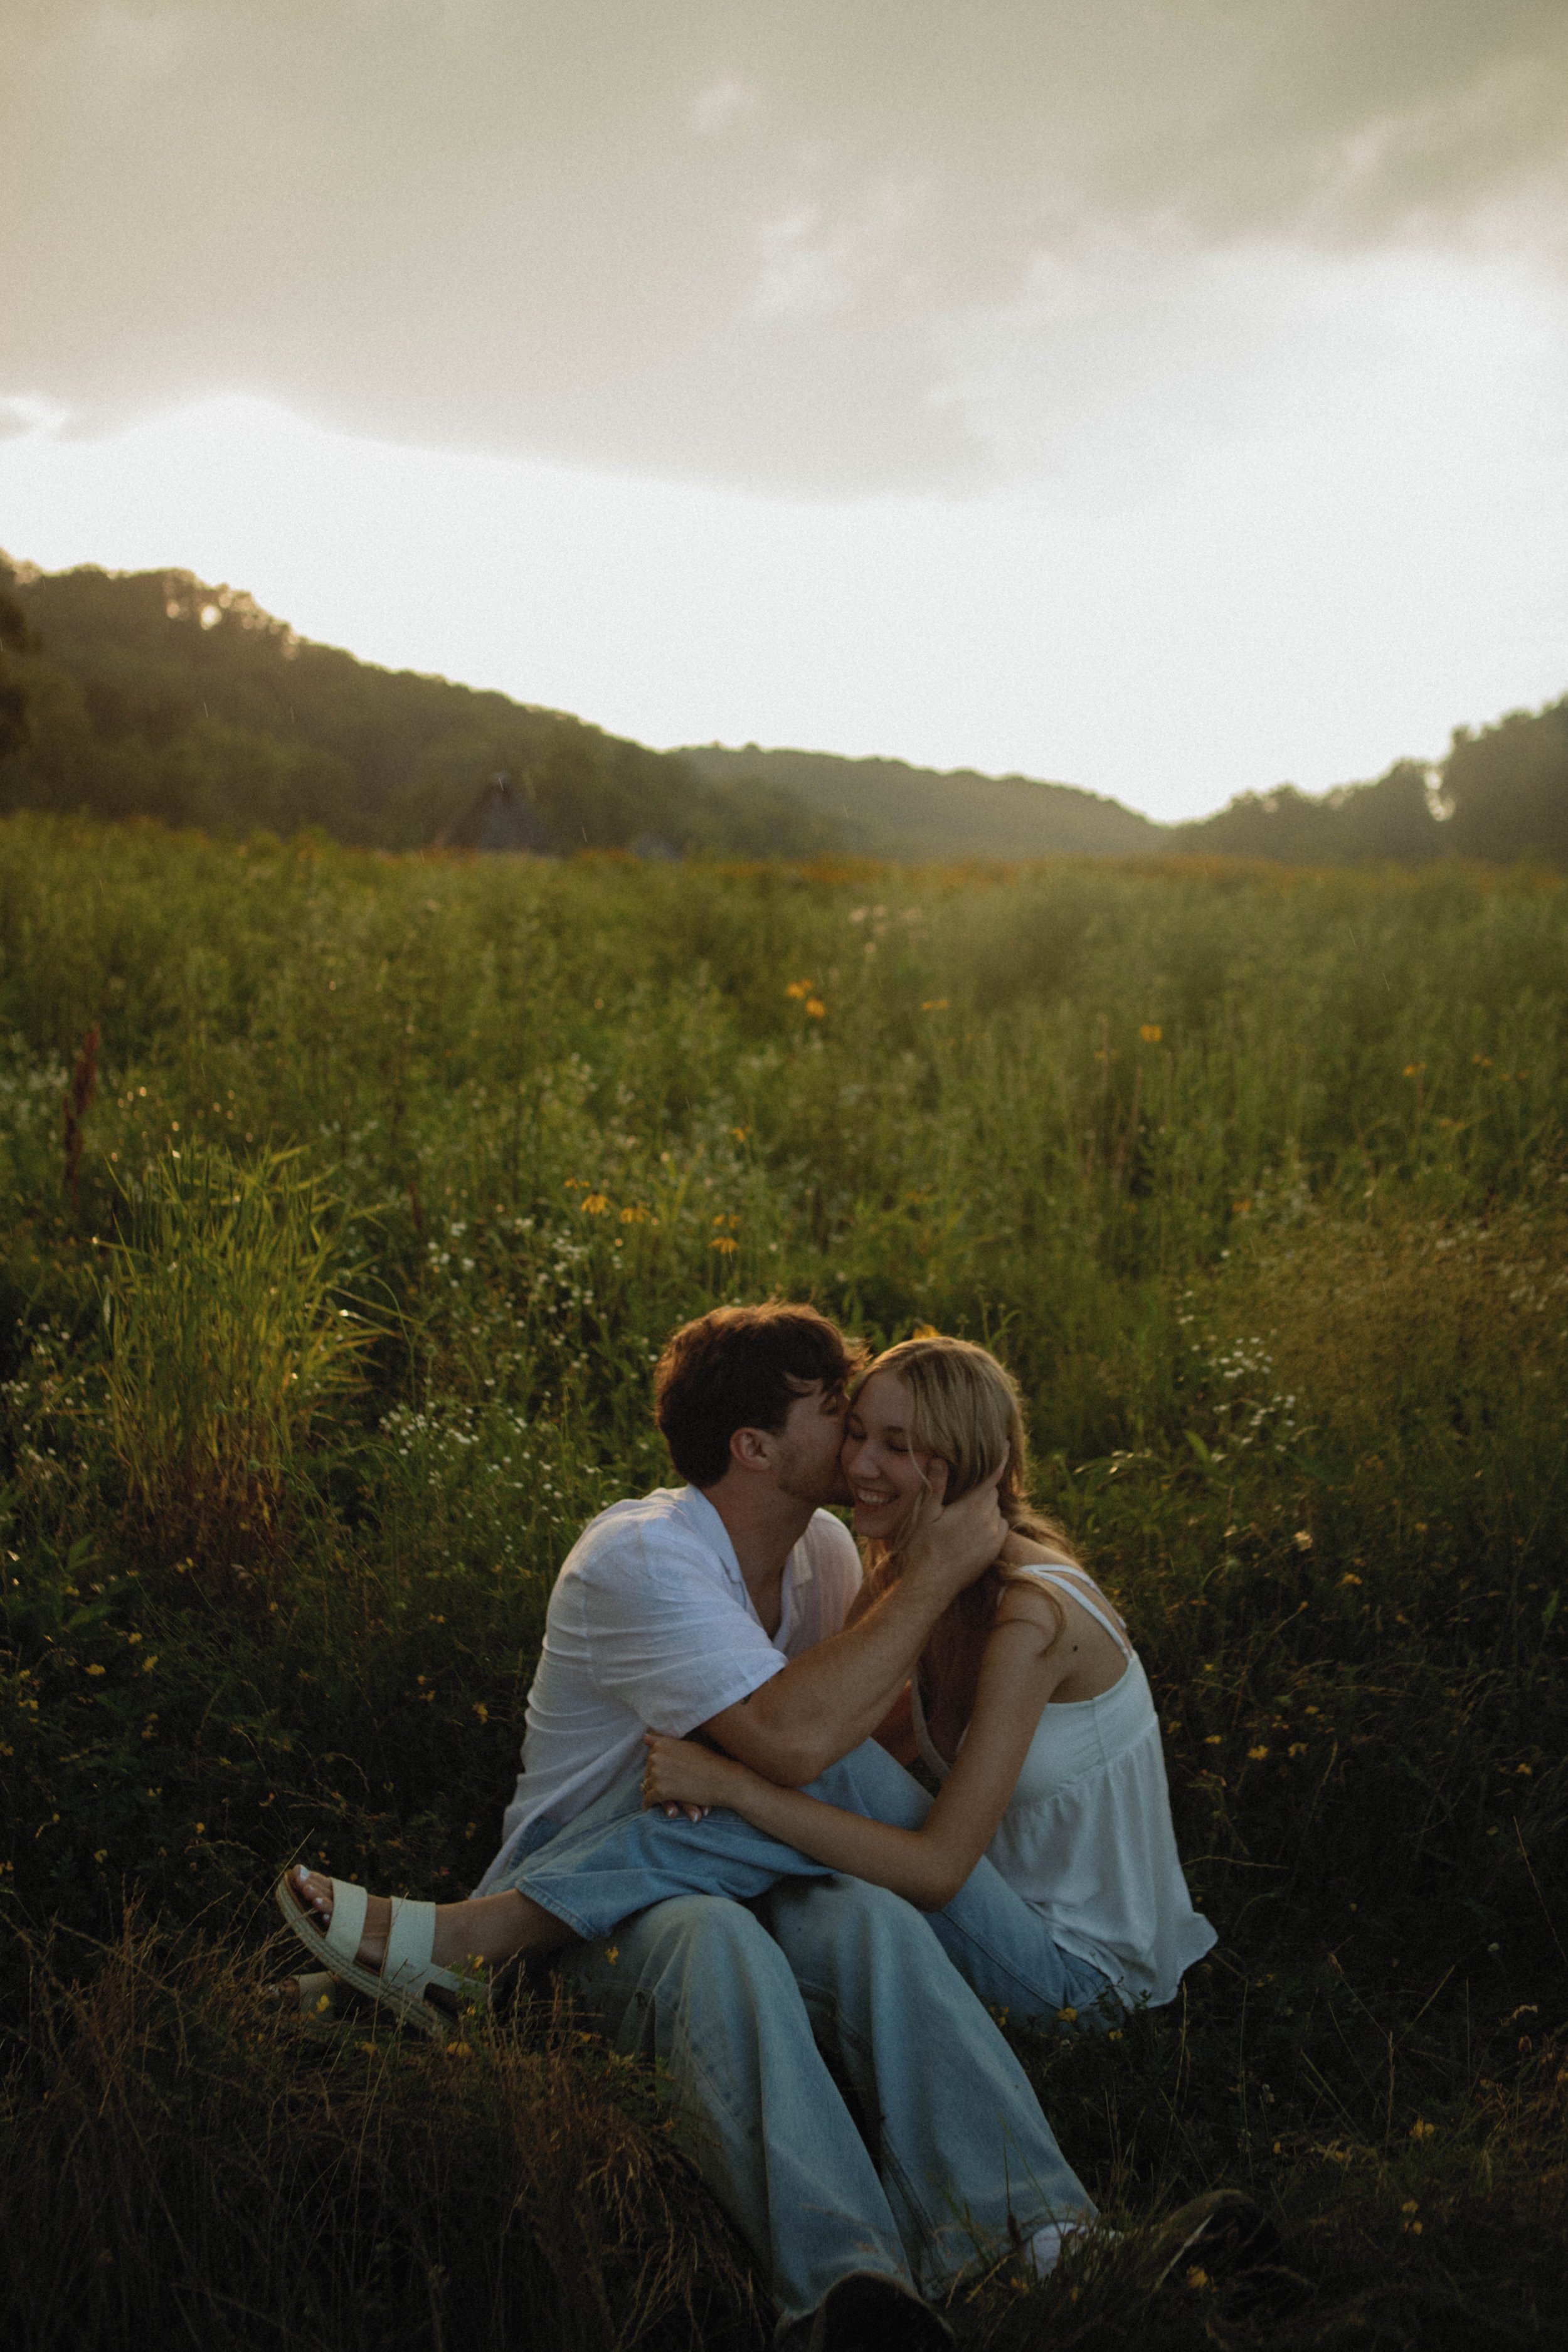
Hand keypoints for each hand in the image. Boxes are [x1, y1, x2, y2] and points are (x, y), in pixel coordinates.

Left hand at [641, 1731, 738, 1817]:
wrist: (723, 1780)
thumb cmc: (709, 1762)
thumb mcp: (686, 1746)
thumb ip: (665, 1743)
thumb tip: (644, 1737)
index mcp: (663, 1744)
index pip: (652, 1757)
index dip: (660, 1768)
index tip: (667, 1774)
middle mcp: (656, 1756)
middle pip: (649, 1772)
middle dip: (656, 1780)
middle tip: (668, 1789)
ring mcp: (657, 1773)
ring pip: (647, 1786)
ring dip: (654, 1793)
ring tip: (665, 1799)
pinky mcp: (660, 1791)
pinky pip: (648, 1800)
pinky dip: (649, 1806)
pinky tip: (652, 1809)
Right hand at [902, 1464, 1005, 1600]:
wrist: (932, 1585)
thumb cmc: (923, 1548)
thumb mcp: (925, 1515)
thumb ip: (936, 1486)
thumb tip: (940, 1459)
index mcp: (972, 1507)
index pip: (992, 1477)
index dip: (1001, 1459)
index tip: (1007, 1444)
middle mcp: (988, 1520)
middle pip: (993, 1493)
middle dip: (982, 1489)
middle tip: (964, 1494)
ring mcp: (994, 1538)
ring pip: (997, 1511)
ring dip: (986, 1508)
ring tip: (965, 1515)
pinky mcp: (995, 1552)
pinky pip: (999, 1528)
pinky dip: (991, 1524)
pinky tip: (973, 1531)